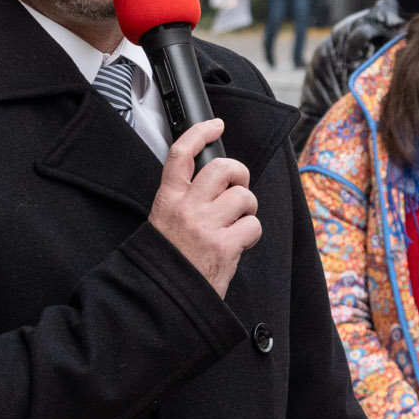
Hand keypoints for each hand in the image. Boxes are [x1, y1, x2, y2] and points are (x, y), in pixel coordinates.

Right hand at [148, 119, 259, 297]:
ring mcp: (206, 226)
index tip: (214, 124)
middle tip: (239, 186)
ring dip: (247, 208)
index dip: (199, 133)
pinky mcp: (224, 246)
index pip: (181, 155)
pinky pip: (253, 225)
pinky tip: (239, 243)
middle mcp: (187, 208)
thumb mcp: (165, 220)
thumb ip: (186, 198)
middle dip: (239, 173)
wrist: (165, 294)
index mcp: (168, 199)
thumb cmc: (170, 258)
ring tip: (237, 222)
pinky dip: (251, 234)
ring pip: (243, 196)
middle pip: (222, 168)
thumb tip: (217, 182)